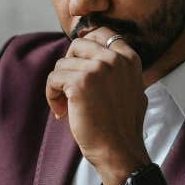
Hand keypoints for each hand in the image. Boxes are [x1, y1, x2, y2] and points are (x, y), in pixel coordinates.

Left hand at [46, 28, 149, 184]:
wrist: (119, 151)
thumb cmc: (122, 126)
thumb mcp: (133, 89)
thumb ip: (120, 70)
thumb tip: (100, 53)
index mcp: (129, 58)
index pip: (102, 33)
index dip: (84, 46)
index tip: (77, 63)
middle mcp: (114, 59)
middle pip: (77, 45)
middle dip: (69, 66)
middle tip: (69, 89)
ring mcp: (97, 69)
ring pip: (62, 64)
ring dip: (59, 85)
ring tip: (66, 106)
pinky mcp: (79, 83)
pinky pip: (53, 78)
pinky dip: (52, 95)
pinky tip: (61, 111)